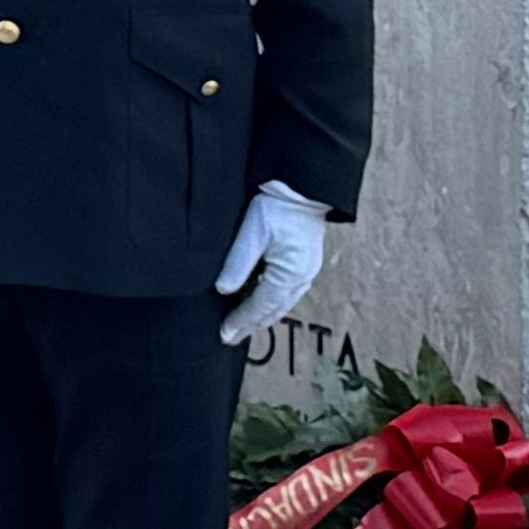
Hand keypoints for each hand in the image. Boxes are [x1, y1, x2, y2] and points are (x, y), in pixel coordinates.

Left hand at [215, 180, 332, 345]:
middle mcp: (301, 279)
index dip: (241, 321)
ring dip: (261, 317)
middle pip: (272, 310)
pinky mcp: (303, 265)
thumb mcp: (252, 233)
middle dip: (250, 325)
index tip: (224, 334)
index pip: (260, 306)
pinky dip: (270, 303)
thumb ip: (238, 263)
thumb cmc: (277, 208)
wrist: (302, 190)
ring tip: (241, 327)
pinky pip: (285, 293)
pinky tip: (258, 305)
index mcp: (290, 274)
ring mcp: (305, 273)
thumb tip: (223, 290)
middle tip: (229, 338)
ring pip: (280, 304)